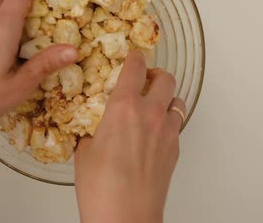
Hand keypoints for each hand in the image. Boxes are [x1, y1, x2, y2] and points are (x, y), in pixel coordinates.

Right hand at [74, 51, 185, 222]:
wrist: (124, 217)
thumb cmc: (101, 188)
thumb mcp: (85, 150)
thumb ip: (93, 128)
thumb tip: (94, 125)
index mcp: (123, 107)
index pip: (135, 67)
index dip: (134, 57)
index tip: (132, 56)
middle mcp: (150, 114)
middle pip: (165, 77)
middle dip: (154, 73)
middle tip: (143, 78)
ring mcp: (167, 131)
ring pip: (177, 100)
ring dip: (165, 97)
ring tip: (152, 105)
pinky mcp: (175, 149)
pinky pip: (176, 124)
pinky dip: (167, 121)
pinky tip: (153, 132)